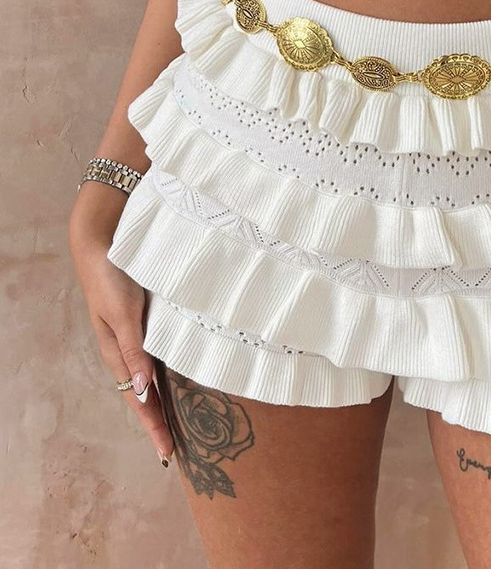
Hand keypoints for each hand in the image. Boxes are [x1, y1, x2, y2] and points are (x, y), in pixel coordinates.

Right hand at [70, 208, 173, 465]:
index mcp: (118, 353)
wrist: (102, 242)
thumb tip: (144, 390)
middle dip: (159, 421)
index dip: (154, 426)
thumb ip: (134, 350)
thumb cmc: (111, 278)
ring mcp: (138, 335)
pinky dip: (169, 372)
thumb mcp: (122, 315)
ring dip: (165, 400)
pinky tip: (183, 376)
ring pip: (154, 376)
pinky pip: (160, 353)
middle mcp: (129, 348)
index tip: (168, 454)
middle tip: (176, 449)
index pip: (140, 399)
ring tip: (180, 423)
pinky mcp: (147, 320)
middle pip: (147, 394)